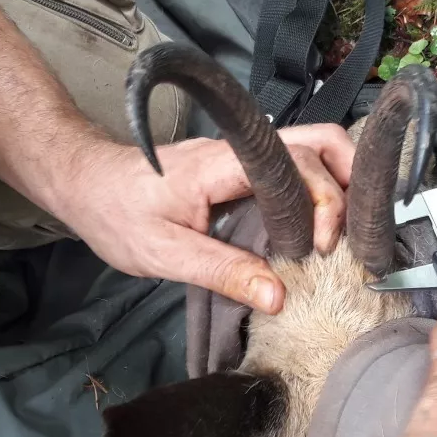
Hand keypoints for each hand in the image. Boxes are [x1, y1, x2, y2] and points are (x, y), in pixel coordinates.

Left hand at [55, 124, 354, 313]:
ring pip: (312, 148)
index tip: (322, 246)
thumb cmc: (116, 214)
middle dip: (350, 180)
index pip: (295, 161)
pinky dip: (320, 189)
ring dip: (340, 183)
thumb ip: (223, 271)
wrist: (84, 183)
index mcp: (223, 163)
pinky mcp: (243, 167)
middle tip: (352, 235)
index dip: (322, 200)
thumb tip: (277, 296)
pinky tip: (323, 227)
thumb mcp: (164, 254)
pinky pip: (295, 166)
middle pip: (319, 140)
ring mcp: (244, 154)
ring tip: (347, 233)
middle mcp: (241, 148)